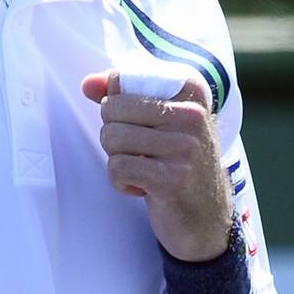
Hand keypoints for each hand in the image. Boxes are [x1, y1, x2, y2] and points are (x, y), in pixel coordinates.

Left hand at [81, 68, 232, 260]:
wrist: (207, 215)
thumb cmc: (176, 162)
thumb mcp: (157, 122)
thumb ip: (121, 96)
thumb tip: (87, 84)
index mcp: (190, 89)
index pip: (122, 79)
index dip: (115, 108)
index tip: (138, 127)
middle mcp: (192, 114)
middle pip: (111, 109)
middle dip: (113, 136)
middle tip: (138, 153)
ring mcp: (185, 147)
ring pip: (112, 138)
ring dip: (117, 160)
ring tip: (142, 169)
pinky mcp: (173, 179)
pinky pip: (118, 168)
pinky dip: (120, 182)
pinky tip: (142, 187)